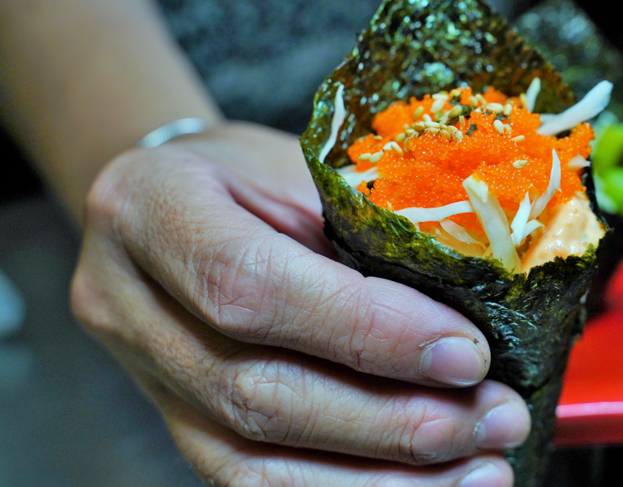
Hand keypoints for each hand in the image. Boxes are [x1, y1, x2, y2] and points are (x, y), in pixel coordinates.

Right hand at [70, 122, 529, 486]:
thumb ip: (362, 233)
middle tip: (494, 417)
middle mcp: (129, 303)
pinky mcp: (177, 425)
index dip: (366, 330)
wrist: (169, 198)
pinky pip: (254, 486)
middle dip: (393, 421)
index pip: (251, 286)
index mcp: (152, 208)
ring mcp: (146, 377)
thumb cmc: (247, 172)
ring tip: (481, 469)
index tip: (466, 353)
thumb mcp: (299, 168)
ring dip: (383, 479)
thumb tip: (467, 315)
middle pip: (258, 392)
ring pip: (254, 464)